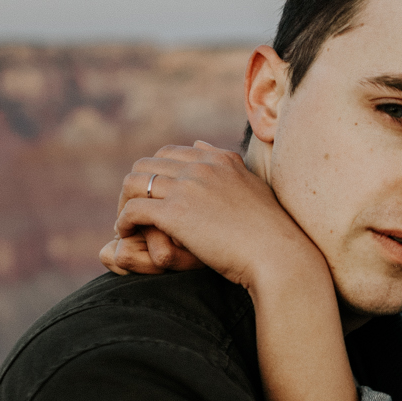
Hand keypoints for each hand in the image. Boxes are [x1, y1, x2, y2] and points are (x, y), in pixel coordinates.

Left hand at [112, 142, 322, 293]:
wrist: (277, 255)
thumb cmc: (269, 231)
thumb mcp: (251, 186)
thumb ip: (228, 166)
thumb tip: (201, 145)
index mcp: (218, 159)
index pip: (169, 153)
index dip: (155, 174)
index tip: (153, 197)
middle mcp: (200, 167)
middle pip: (145, 164)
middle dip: (135, 188)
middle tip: (134, 212)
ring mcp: (187, 188)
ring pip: (134, 183)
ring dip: (125, 203)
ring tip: (127, 224)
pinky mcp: (176, 214)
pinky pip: (134, 210)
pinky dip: (124, 222)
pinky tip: (126, 234)